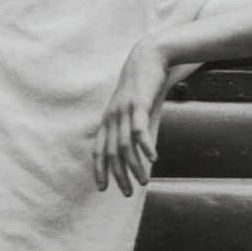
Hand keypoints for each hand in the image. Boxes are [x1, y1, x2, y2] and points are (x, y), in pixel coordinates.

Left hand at [95, 36, 168, 195]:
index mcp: (109, 119)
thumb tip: (136, 147)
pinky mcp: (140, 104)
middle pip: (110, 152)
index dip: (99, 170)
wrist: (149, 56)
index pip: (98, 149)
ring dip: (133, 166)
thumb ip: (132, 126)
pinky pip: (139, 130)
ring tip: (143, 182)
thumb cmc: (143, 84)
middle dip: (118, 176)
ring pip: (124, 145)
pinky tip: (152, 159)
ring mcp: (125, 110)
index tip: (103, 188)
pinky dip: (145, 146)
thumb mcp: (133, 107)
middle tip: (128, 194)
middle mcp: (113, 116)